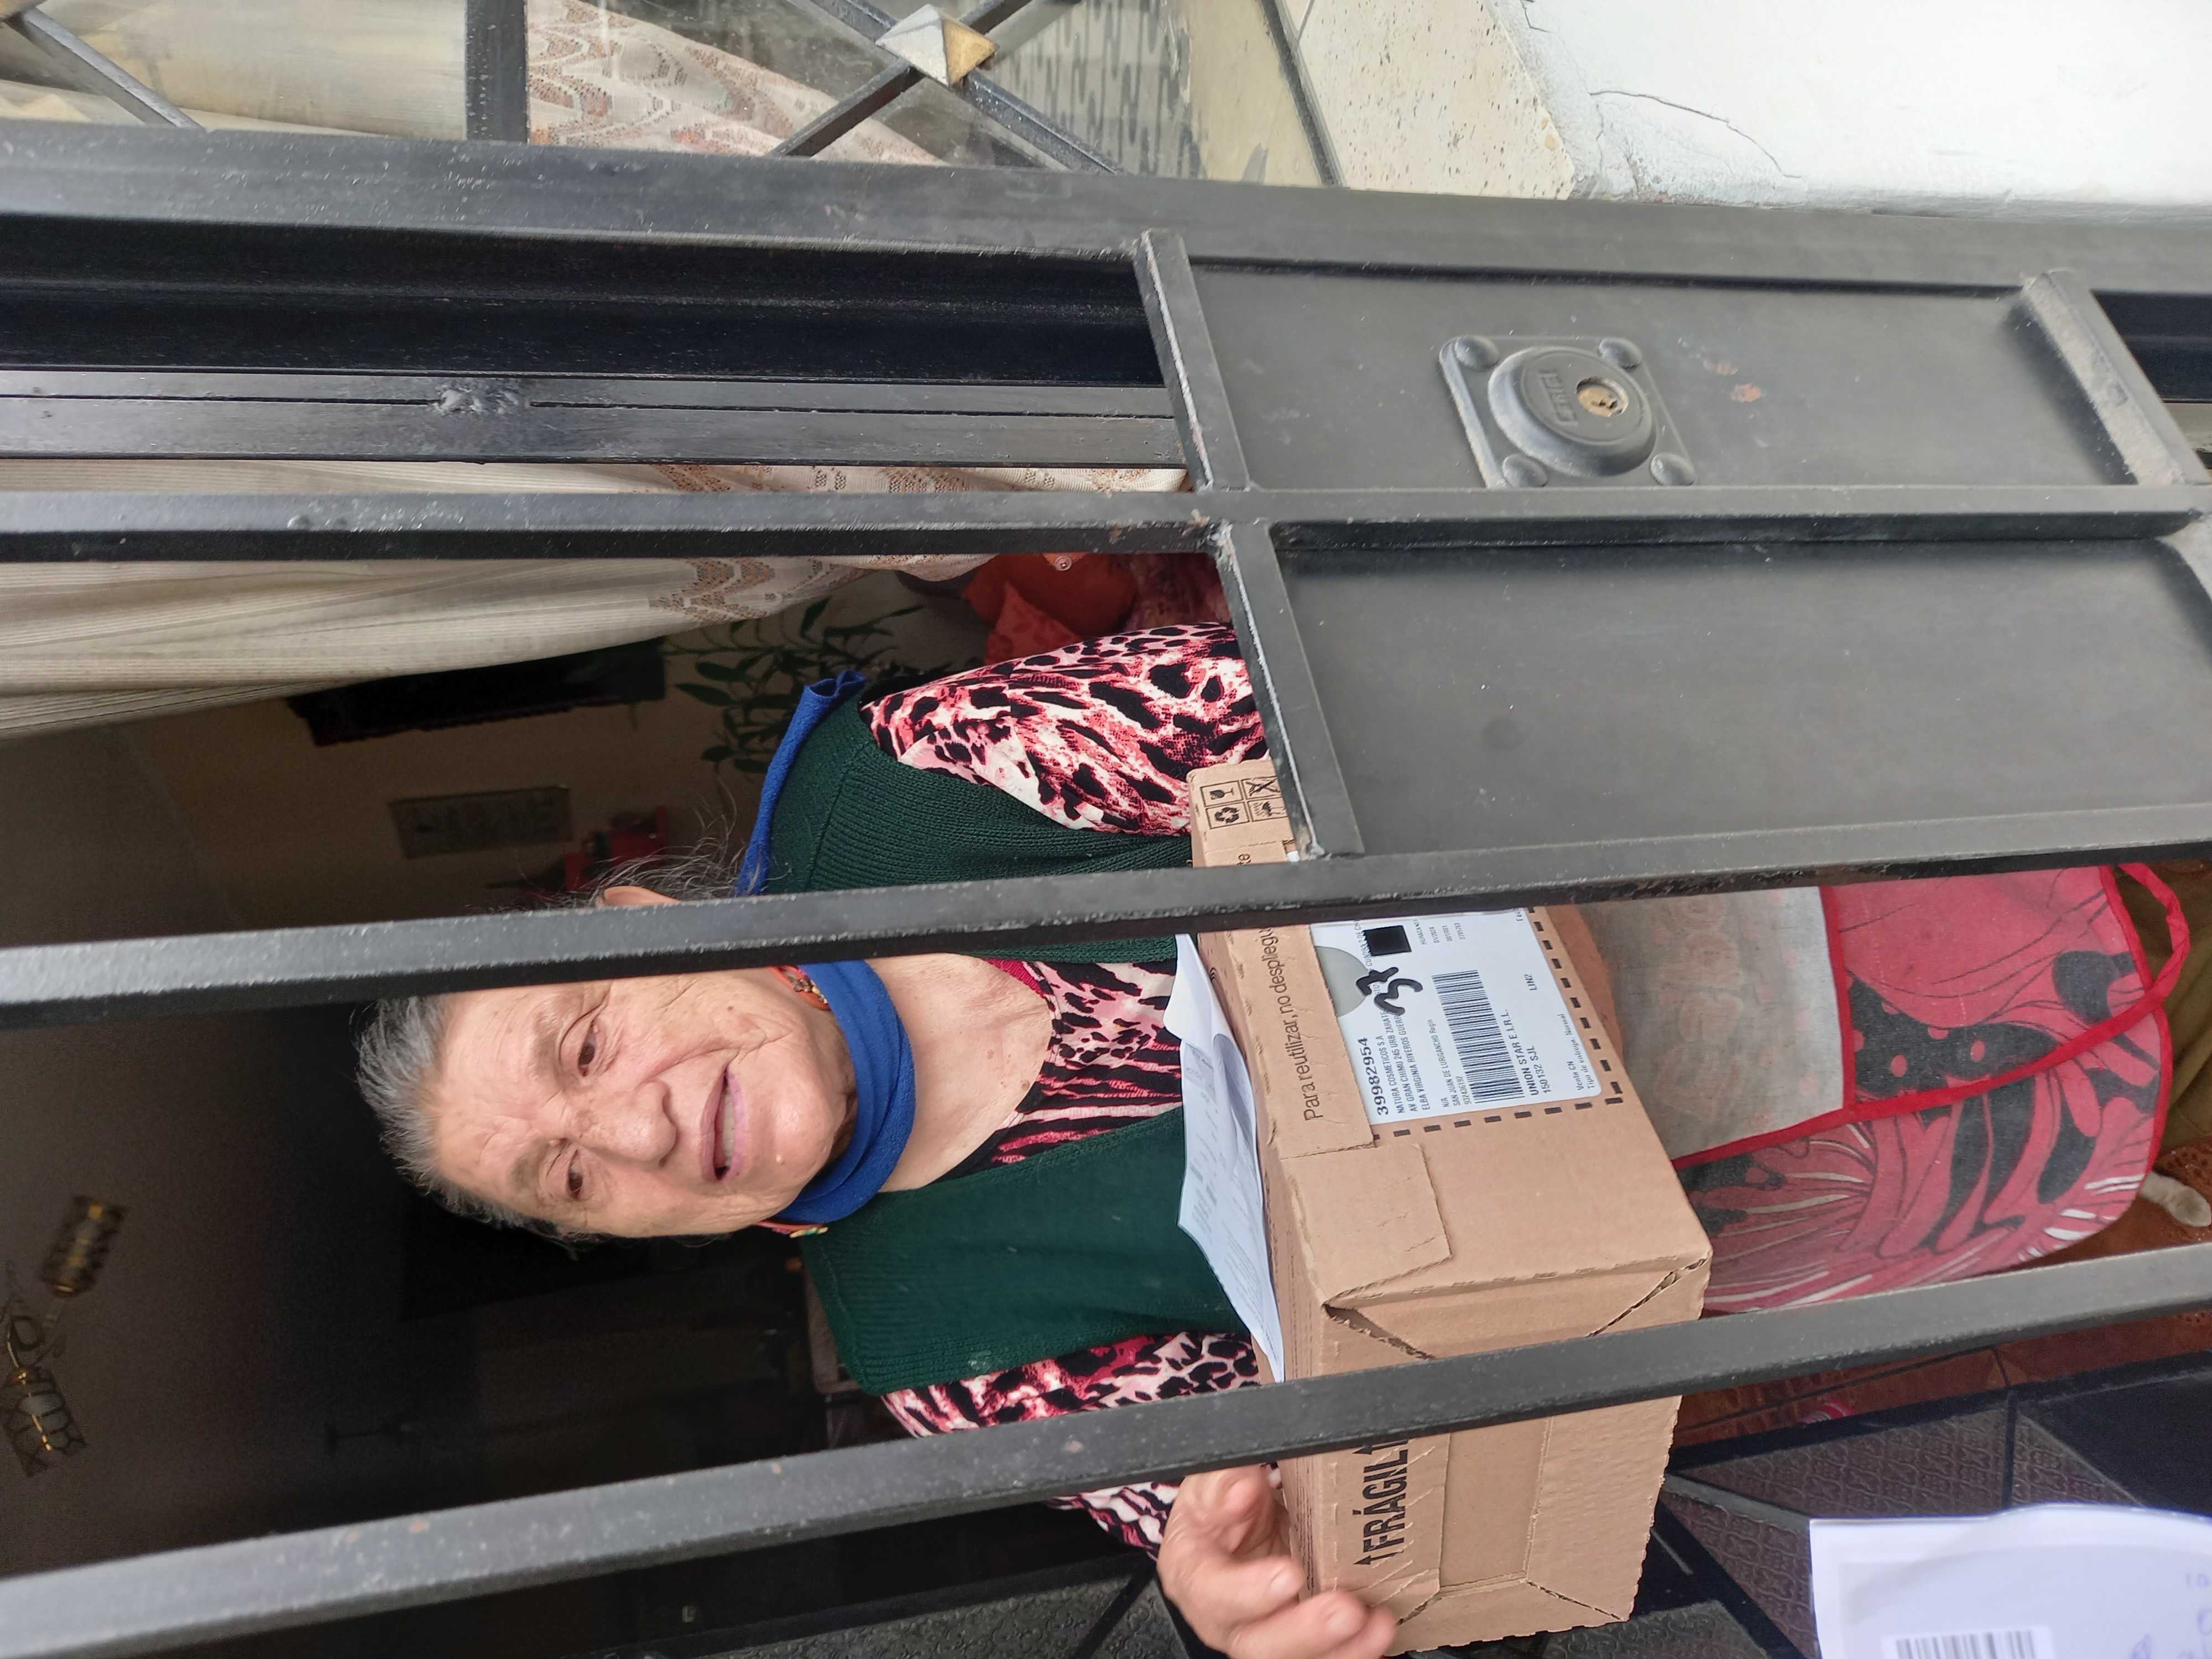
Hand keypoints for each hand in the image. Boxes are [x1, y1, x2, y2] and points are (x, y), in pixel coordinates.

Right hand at [1158, 1465, 1397, 1658]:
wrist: (1237, 1515)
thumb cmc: (1219, 1502)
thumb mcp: (1212, 1481)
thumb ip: (1223, 1482)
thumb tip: (1241, 1489)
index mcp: (1194, 1575)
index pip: (1213, 1593)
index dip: (1250, 1592)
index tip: (1289, 1575)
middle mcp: (1224, 1616)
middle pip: (1257, 1642)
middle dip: (1305, 1631)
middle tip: (1345, 1610)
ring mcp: (1262, 1632)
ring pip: (1295, 1657)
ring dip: (1340, 1648)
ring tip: (1377, 1625)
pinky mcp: (1296, 1638)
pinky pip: (1323, 1654)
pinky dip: (1355, 1649)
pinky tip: (1380, 1633)